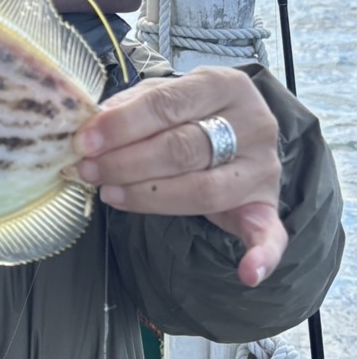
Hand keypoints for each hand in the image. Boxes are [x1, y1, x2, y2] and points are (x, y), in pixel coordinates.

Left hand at [73, 67, 285, 286]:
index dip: (122, 125)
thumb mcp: (166, 93)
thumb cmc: (193, 110)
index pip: (167, 104)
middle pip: (182, 148)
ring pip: (204, 190)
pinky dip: (262, 256)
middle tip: (89, 170)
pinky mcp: (268, 206)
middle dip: (126, 162)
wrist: (240, 127)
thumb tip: (94, 124)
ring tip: (110, 194)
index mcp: (225, 84)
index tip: (86, 141)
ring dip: (149, 197)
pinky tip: (246, 273)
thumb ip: (133, 105)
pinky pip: (271, 235)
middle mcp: (253, 123)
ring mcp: (263, 167)